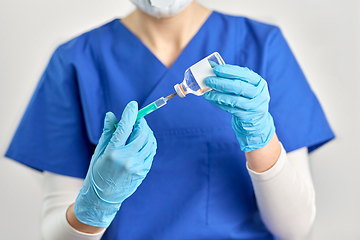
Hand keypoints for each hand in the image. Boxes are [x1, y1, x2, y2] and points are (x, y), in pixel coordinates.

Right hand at [74, 101, 156, 227]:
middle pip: (142, 133)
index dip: (130, 113)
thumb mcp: (99, 151)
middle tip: (138, 120)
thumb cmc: (97, 172)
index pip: (125, 127)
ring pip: (150, 142)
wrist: (102, 198)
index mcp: (113, 152)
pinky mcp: (143, 171)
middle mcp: (127, 159)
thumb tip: (112, 115)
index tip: (133, 105)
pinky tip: (144, 142)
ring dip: (147, 132)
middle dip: (142, 123)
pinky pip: (151, 152)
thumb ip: (107, 132)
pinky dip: (149, 143)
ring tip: (141, 130)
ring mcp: (137, 166)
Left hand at [204, 64, 274, 151]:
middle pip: (239, 87)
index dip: (230, 71)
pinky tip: (212, 99)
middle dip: (221, 83)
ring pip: (234, 100)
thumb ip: (230, 75)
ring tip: (207, 93)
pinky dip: (219, 104)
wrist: (256, 119)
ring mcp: (255, 107)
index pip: (245, 74)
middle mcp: (259, 94)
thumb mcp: (244, 85)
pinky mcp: (247, 117)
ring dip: (218, 96)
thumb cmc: (246, 97)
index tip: (216, 69)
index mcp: (259, 82)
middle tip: (208, 80)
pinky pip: (231, 109)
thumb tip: (211, 65)